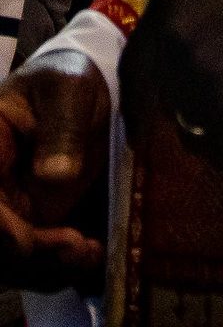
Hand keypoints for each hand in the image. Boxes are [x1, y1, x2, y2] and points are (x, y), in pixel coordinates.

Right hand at [0, 51, 107, 288]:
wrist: (87, 84)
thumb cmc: (69, 78)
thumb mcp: (68, 91)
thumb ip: (61, 130)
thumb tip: (54, 175)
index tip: (25, 241)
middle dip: (28, 250)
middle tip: (74, 248)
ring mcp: (12, 201)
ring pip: (11, 250)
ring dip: (46, 262)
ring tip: (89, 252)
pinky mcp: (35, 215)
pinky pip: (38, 249)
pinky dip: (60, 259)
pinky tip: (92, 252)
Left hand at [119, 0, 222, 169]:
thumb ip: (198, 14)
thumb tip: (184, 59)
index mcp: (172, 4)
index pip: (136, 66)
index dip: (138, 100)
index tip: (139, 128)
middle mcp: (176, 45)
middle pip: (172, 101)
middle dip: (198, 104)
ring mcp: (203, 84)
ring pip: (199, 131)